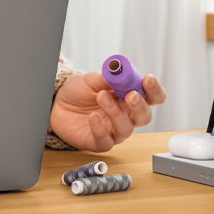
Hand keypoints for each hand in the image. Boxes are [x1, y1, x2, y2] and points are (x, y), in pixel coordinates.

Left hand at [49, 71, 166, 151]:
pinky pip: (106, 141)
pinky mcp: (100, 142)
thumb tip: (118, 71)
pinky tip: (93, 117)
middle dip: (139, 105)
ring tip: (101, 96)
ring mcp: (115, 130)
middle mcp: (127, 115)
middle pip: (144, 116)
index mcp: (130, 97)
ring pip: (126, 128)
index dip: (154, 90)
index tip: (148, 80)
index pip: (153, 97)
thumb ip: (107, 77)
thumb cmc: (80, 91)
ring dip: (115, 112)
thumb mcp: (92, 78)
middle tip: (130, 95)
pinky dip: (100, 129)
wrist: (58, 103)